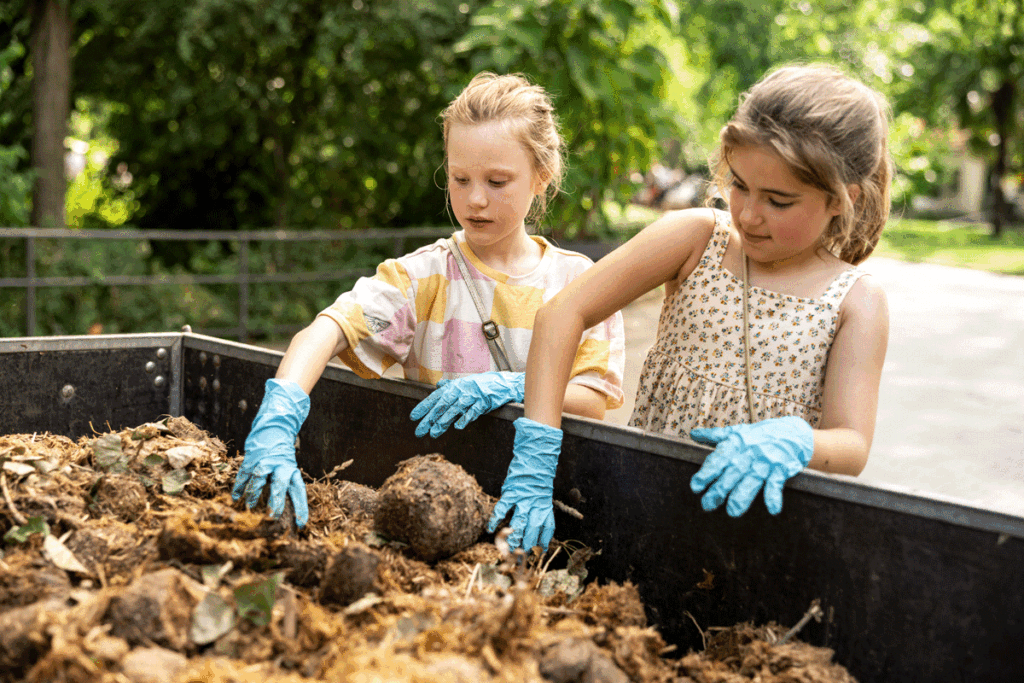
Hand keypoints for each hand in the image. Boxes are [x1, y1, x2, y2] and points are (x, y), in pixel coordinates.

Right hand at [231, 378, 310, 527]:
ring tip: (251, 508)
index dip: (301, 508)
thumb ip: (285, 486)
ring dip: (254, 495)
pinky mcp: (251, 459)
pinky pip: (244, 475)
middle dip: (276, 501)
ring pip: (259, 479)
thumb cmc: (282, 455)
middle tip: (273, 516)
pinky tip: (235, 497)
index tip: (301, 524)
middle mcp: (280, 466)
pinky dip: (239, 486)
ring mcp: (265, 461)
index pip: (299, 492)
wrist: (274, 428)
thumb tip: (279, 511)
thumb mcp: (288, 469)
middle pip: (280, 485)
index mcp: (292, 470)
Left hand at [410, 371, 524, 437]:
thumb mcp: (464, 383)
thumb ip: (450, 386)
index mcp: (454, 387)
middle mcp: (460, 390)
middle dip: (429, 419)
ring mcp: (472, 396)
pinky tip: (458, 427)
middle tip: (420, 431)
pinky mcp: (484, 402)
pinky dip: (465, 418)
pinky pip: (473, 411)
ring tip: (434, 432)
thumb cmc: (481, 384)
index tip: (413, 417)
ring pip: (455, 409)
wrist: (503, 383)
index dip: (423, 407)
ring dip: (444, 421)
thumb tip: (438, 385)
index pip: (435, 397)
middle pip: (442, 405)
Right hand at [487, 417, 560, 550]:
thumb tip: (538, 527)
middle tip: (520, 557)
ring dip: (512, 537)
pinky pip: (502, 508)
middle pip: (532, 530)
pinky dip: (496, 519)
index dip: (543, 542)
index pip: (547, 529)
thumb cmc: (540, 476)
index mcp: (546, 506)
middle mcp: (536, 504)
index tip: (540, 552)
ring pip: (518, 523)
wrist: (536, 456)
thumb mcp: (544, 493)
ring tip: (507, 549)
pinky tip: (490, 529)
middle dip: (526, 545)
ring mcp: (523, 498)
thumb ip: (541, 508)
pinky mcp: (512, 491)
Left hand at [689, 416, 813, 516]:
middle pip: (732, 473)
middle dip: (719, 489)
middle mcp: (748, 454)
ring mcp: (765, 462)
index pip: (718, 459)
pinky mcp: (781, 469)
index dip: (706, 473)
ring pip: (751, 480)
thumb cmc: (760, 435)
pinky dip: (775, 496)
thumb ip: (715, 435)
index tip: (695, 487)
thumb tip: (693, 434)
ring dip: (742, 496)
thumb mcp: (737, 431)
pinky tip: (773, 510)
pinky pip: (776, 483)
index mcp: (735, 444)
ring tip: (732, 512)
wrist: (793, 432)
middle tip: (707, 505)